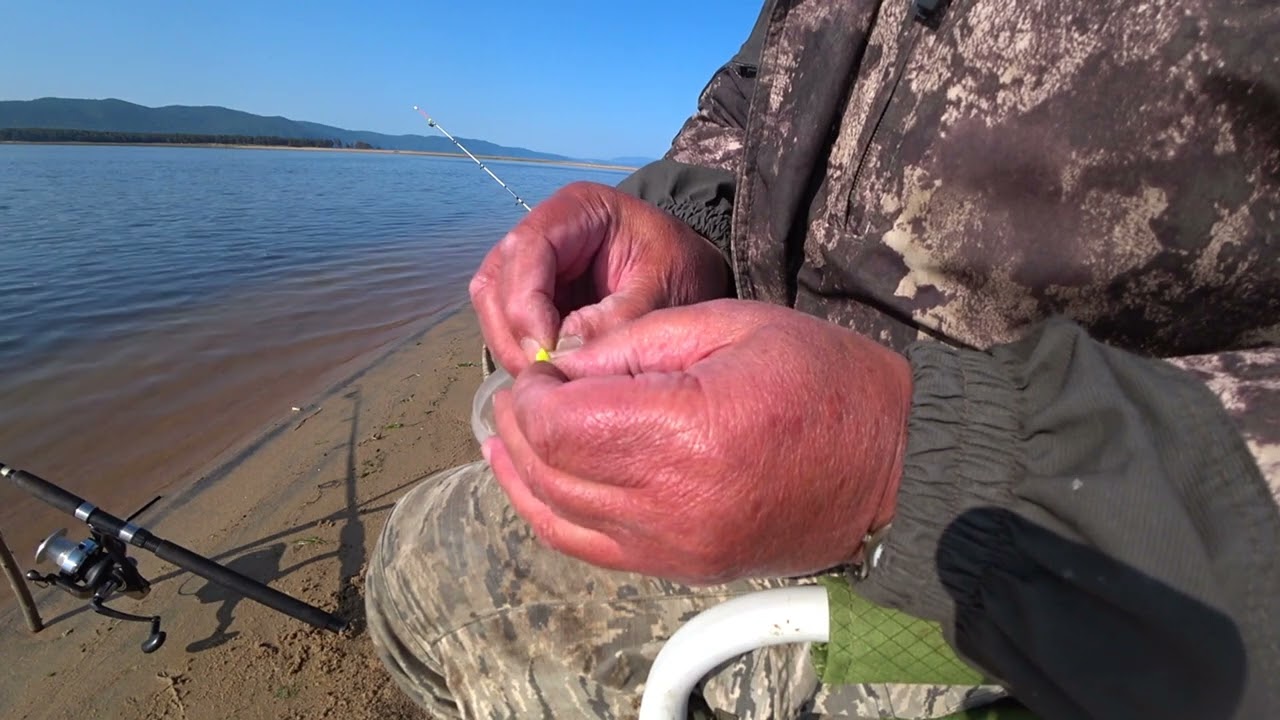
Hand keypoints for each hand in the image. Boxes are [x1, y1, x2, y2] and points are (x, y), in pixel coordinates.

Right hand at [469, 181, 729, 373]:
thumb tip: (561, 354)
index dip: (526, 302)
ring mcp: (533, 267)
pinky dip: (522, 355)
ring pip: (494, 308)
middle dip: (514, 333)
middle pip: (497, 280)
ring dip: (512, 348)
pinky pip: (508, 327)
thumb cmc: (683, 271)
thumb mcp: (665, 291)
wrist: (693, 277)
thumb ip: (618, 320)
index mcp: (578, 209)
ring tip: (549, 381)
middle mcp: (544, 232)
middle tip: (544, 378)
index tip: (547, 353)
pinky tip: (551, 377)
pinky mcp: (533, 299)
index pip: (527, 248)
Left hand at [483, 299, 911, 584]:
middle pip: (551, 471)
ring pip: (558, 517)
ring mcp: (676, 547)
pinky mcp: (682, 568)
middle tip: (519, 392)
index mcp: (689, 431)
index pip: (561, 424)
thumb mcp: (729, 326)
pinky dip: (550, 515)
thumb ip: (632, 345)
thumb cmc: (821, 379)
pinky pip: (590, 548)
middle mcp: (673, 503)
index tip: (535, 367)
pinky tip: (532, 481)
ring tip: (507, 433)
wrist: (891, 463)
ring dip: (522, 472)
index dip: (529, 394)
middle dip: (518, 428)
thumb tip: (558, 367)